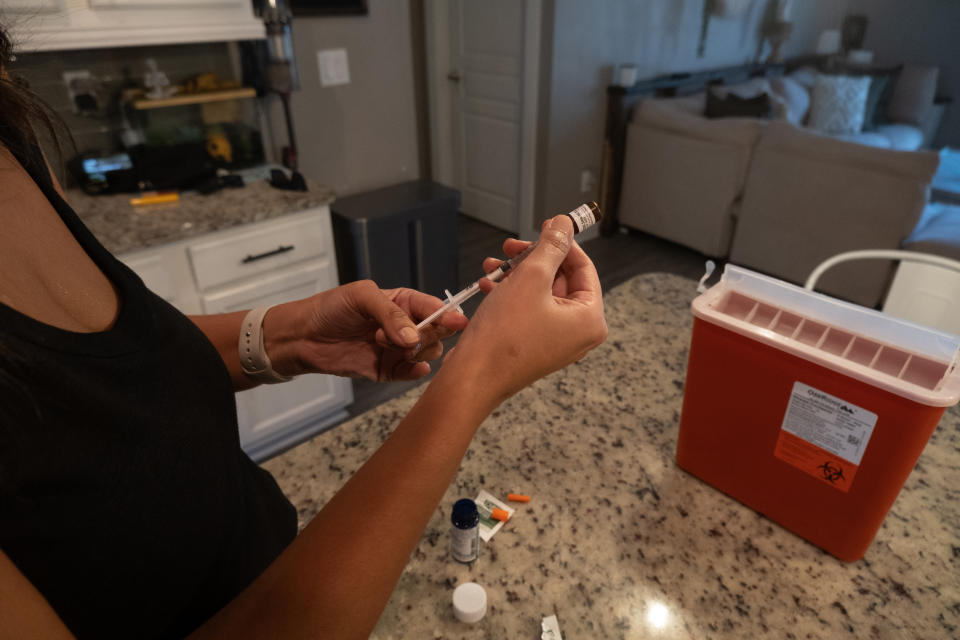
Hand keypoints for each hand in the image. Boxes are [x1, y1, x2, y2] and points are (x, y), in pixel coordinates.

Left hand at [263, 281, 467, 381]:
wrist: (301, 338)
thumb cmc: (329, 309)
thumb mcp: (360, 298)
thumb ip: (390, 313)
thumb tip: (412, 336)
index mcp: (402, 302)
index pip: (434, 307)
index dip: (447, 314)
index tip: (456, 322)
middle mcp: (404, 325)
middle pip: (436, 332)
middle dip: (428, 335)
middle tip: (402, 337)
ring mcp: (397, 349)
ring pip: (427, 353)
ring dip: (415, 352)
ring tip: (383, 344)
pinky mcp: (387, 370)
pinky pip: (411, 374)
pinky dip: (415, 372)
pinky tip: (411, 368)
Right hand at [443, 214, 606, 400]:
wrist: (473, 378)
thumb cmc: (504, 336)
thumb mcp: (531, 278)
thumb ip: (551, 246)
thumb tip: (565, 224)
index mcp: (590, 319)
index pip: (583, 268)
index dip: (561, 243)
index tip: (543, 226)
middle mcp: (578, 333)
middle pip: (560, 279)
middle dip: (531, 260)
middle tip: (510, 247)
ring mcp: (557, 341)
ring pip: (540, 293)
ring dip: (515, 275)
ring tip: (492, 266)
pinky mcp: (535, 345)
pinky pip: (529, 310)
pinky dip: (510, 294)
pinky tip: (488, 285)